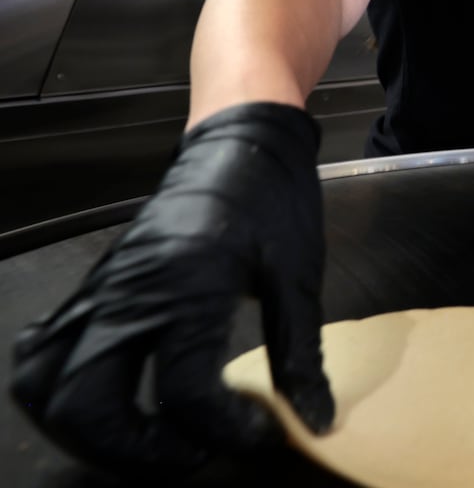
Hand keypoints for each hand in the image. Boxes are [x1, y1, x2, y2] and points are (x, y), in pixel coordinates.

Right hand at [10, 102, 333, 475]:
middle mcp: (129, 291)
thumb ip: (300, 354)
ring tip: (148, 437)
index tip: (259, 434)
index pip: (184, 391)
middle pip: (83, 401)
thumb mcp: (298, 274)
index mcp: (186, 285)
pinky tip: (119, 398)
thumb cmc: (271, 196)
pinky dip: (67, 388)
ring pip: (45, 380)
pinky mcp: (97, 286)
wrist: (239, 135)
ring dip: (85, 427)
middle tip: (188, 452)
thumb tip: (314, 419)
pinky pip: (49, 348)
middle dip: (131, 450)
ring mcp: (103, 288)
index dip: (224, 432)